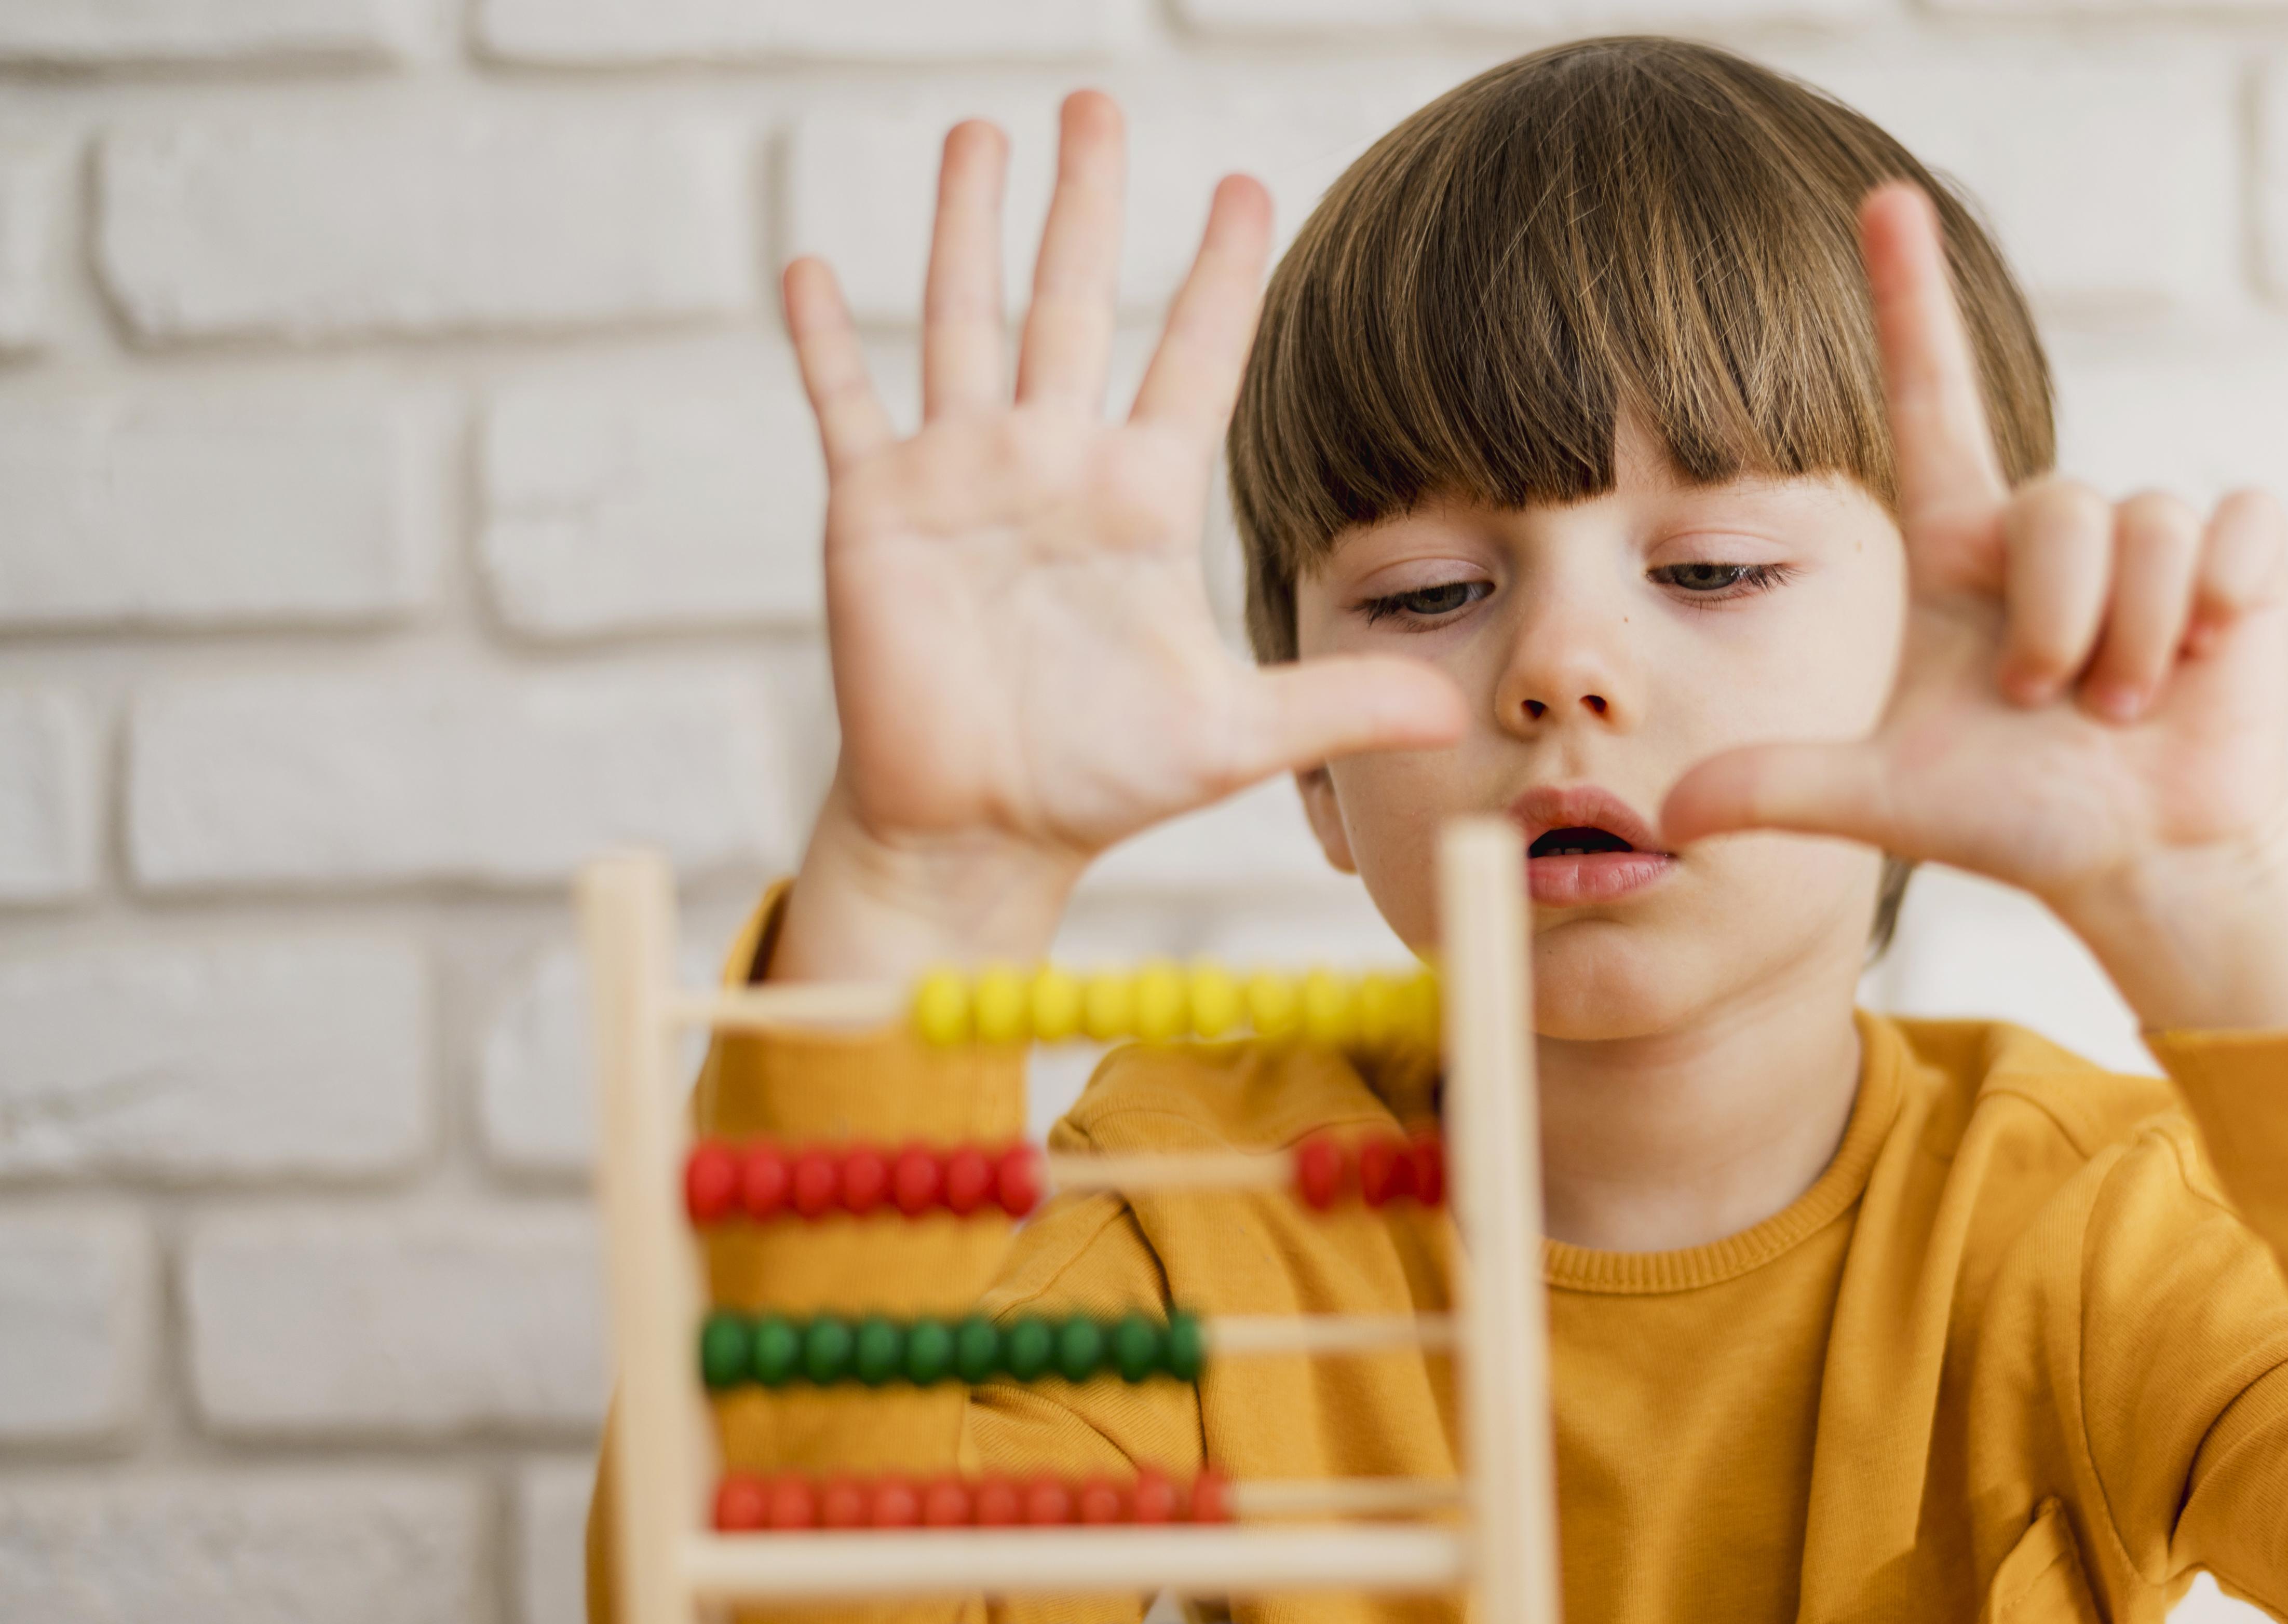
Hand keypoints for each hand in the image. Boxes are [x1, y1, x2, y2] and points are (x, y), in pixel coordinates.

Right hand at [769, 96, 1463, 981]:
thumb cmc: (1104, 780)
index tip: (1245, 185)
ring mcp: (961, 478)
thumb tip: (1451, 711)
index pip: (1190, 358)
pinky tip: (808, 266)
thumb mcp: (1236, 739)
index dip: (1218, 275)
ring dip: (967, 227)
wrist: (984, 829)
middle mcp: (1053, 465)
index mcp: (1141, 499)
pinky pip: (846, 406)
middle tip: (1094, 103)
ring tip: (982, 135)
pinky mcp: (878, 512)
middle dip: (1085, 203)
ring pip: (963, 321)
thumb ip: (1337, 706)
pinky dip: (823, 340)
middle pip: (1073, 304)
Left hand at [1660, 186, 2287, 1033]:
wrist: (2139, 858)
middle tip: (2054, 706)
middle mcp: (2050, 530)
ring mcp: (2150, 539)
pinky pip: (2235, 525)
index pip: (1932, 399)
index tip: (1885, 197)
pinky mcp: (2240, 560)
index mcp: (1962, 552)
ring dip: (2130, 638)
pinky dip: (2219, 604)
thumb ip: (1779, 790)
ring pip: (2142, 524)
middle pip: (2055, 508)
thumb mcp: (1887, 802)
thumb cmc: (2018, 819)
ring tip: (2122, 708)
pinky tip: (2207, 661)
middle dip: (2053, 626)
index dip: (1910, 300)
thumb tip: (1669, 817)